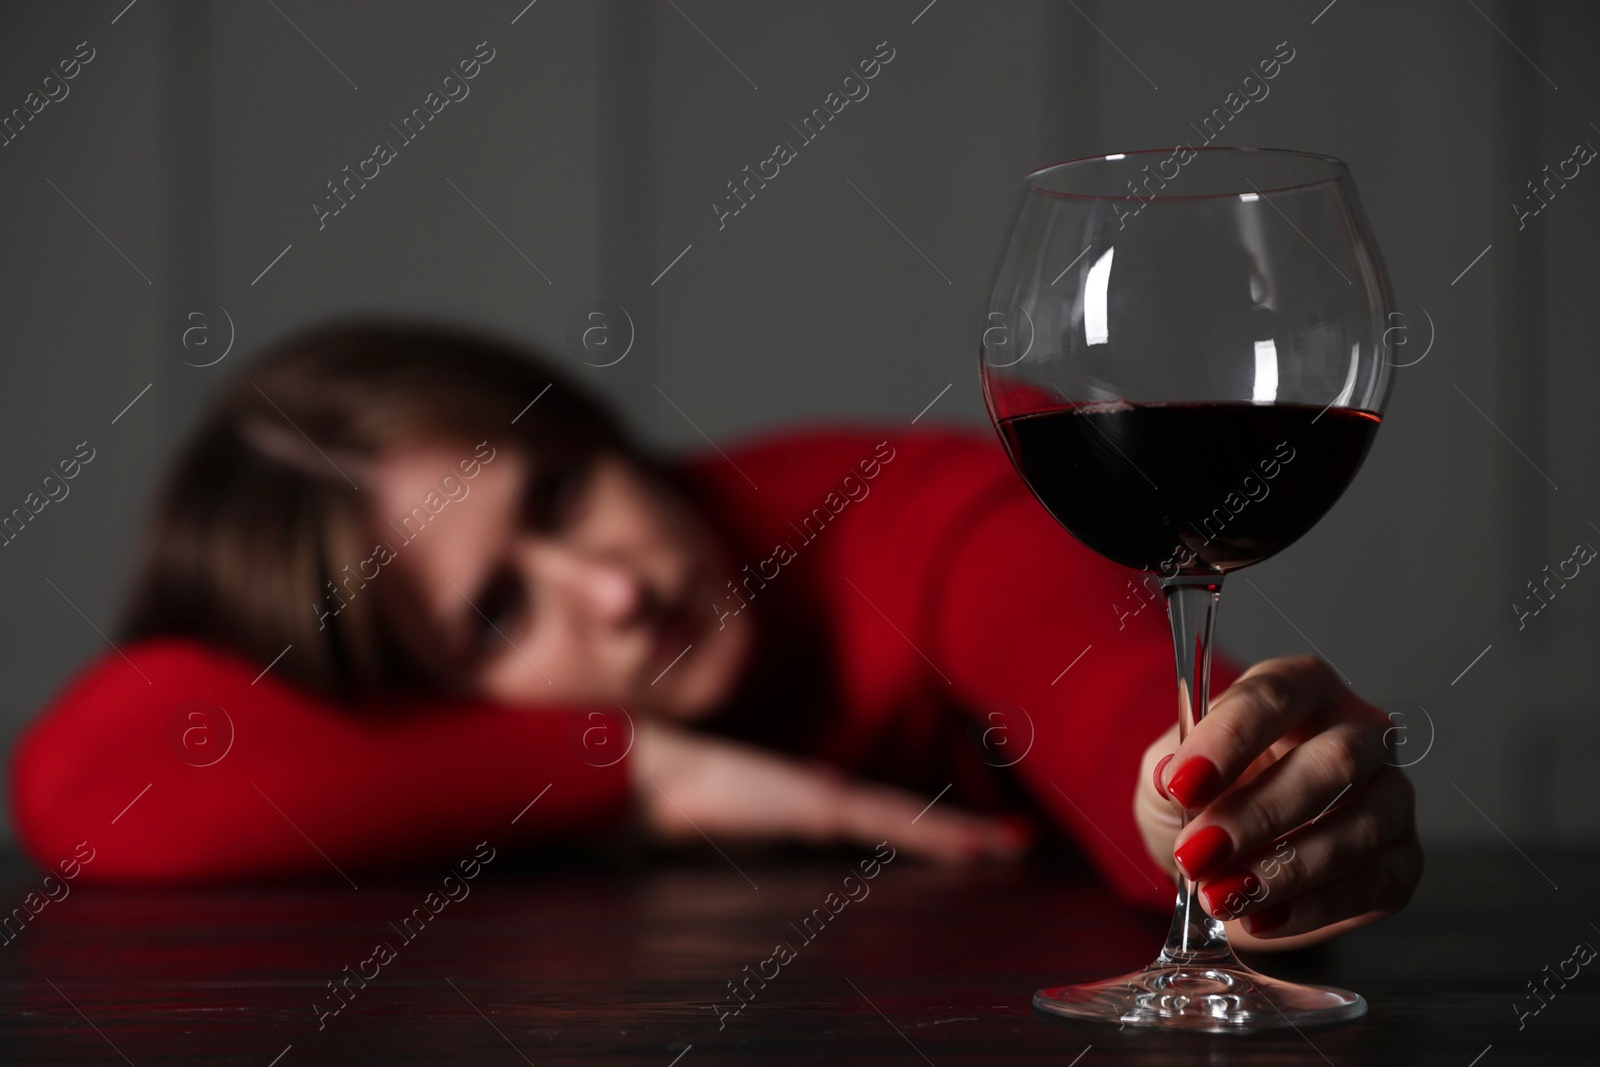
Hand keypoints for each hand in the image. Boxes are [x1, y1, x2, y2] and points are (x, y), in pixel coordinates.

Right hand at [629, 717, 1031, 863]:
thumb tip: (776, 839)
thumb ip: (767, 833)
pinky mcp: (814, 805)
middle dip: (964, 832)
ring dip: (955, 836)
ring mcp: (824, 800)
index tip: (977, 842)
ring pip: (904, 820)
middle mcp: (829, 798)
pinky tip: (957, 847)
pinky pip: (880, 823)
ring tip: (1003, 846)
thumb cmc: (687, 800)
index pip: (887, 820)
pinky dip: (924, 835)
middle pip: (908, 818)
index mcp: (815, 803)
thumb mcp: (738, 831)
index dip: (932, 831)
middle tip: (1019, 843)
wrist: (658, 771)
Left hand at [1133, 654, 1421, 947]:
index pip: (1275, 697)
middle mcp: (1359, 731)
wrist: (1226, 856)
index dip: (1227, 741)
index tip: (1180, 786)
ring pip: (1361, 827)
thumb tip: (1172, 776)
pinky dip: (1310, 908)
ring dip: (1284, 869)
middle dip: (1260, 814)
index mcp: (1301, 688)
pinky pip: (1372, 884)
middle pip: (1334, 762)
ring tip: (1220, 895)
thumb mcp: (1173, 768)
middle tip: (1197, 854)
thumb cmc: (1207, 794)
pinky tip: (1259, 918)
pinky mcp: (1402, 860)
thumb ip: (1172, 763)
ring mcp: (1391, 795)